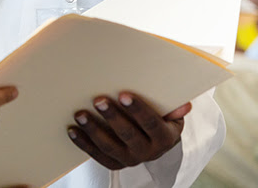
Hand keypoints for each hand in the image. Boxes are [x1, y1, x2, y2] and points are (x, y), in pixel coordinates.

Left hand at [66, 91, 187, 169]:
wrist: (156, 143)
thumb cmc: (161, 119)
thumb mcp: (172, 113)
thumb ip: (175, 108)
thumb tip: (185, 105)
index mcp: (164, 138)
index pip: (151, 123)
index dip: (137, 109)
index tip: (123, 94)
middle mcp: (148, 153)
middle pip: (128, 135)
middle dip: (112, 117)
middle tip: (98, 100)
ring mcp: (130, 160)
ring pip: (110, 147)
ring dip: (93, 130)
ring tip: (80, 114)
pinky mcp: (115, 164)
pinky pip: (97, 155)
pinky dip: (83, 143)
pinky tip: (72, 130)